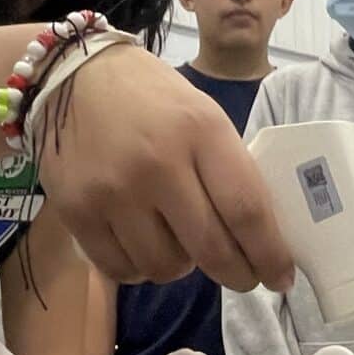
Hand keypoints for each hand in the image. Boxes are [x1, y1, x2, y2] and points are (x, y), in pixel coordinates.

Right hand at [31, 47, 293, 294]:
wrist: (72, 77)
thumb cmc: (152, 99)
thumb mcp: (204, 117)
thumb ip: (228, 171)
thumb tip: (257, 238)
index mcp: (201, 131)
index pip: (247, 210)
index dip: (270, 254)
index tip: (281, 277)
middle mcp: (157, 164)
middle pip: (211, 249)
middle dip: (237, 274)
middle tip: (244, 277)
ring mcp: (113, 192)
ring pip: (165, 267)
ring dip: (183, 267)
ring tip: (179, 243)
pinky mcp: (76, 211)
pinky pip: (121, 269)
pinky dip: (140, 268)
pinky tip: (143, 246)